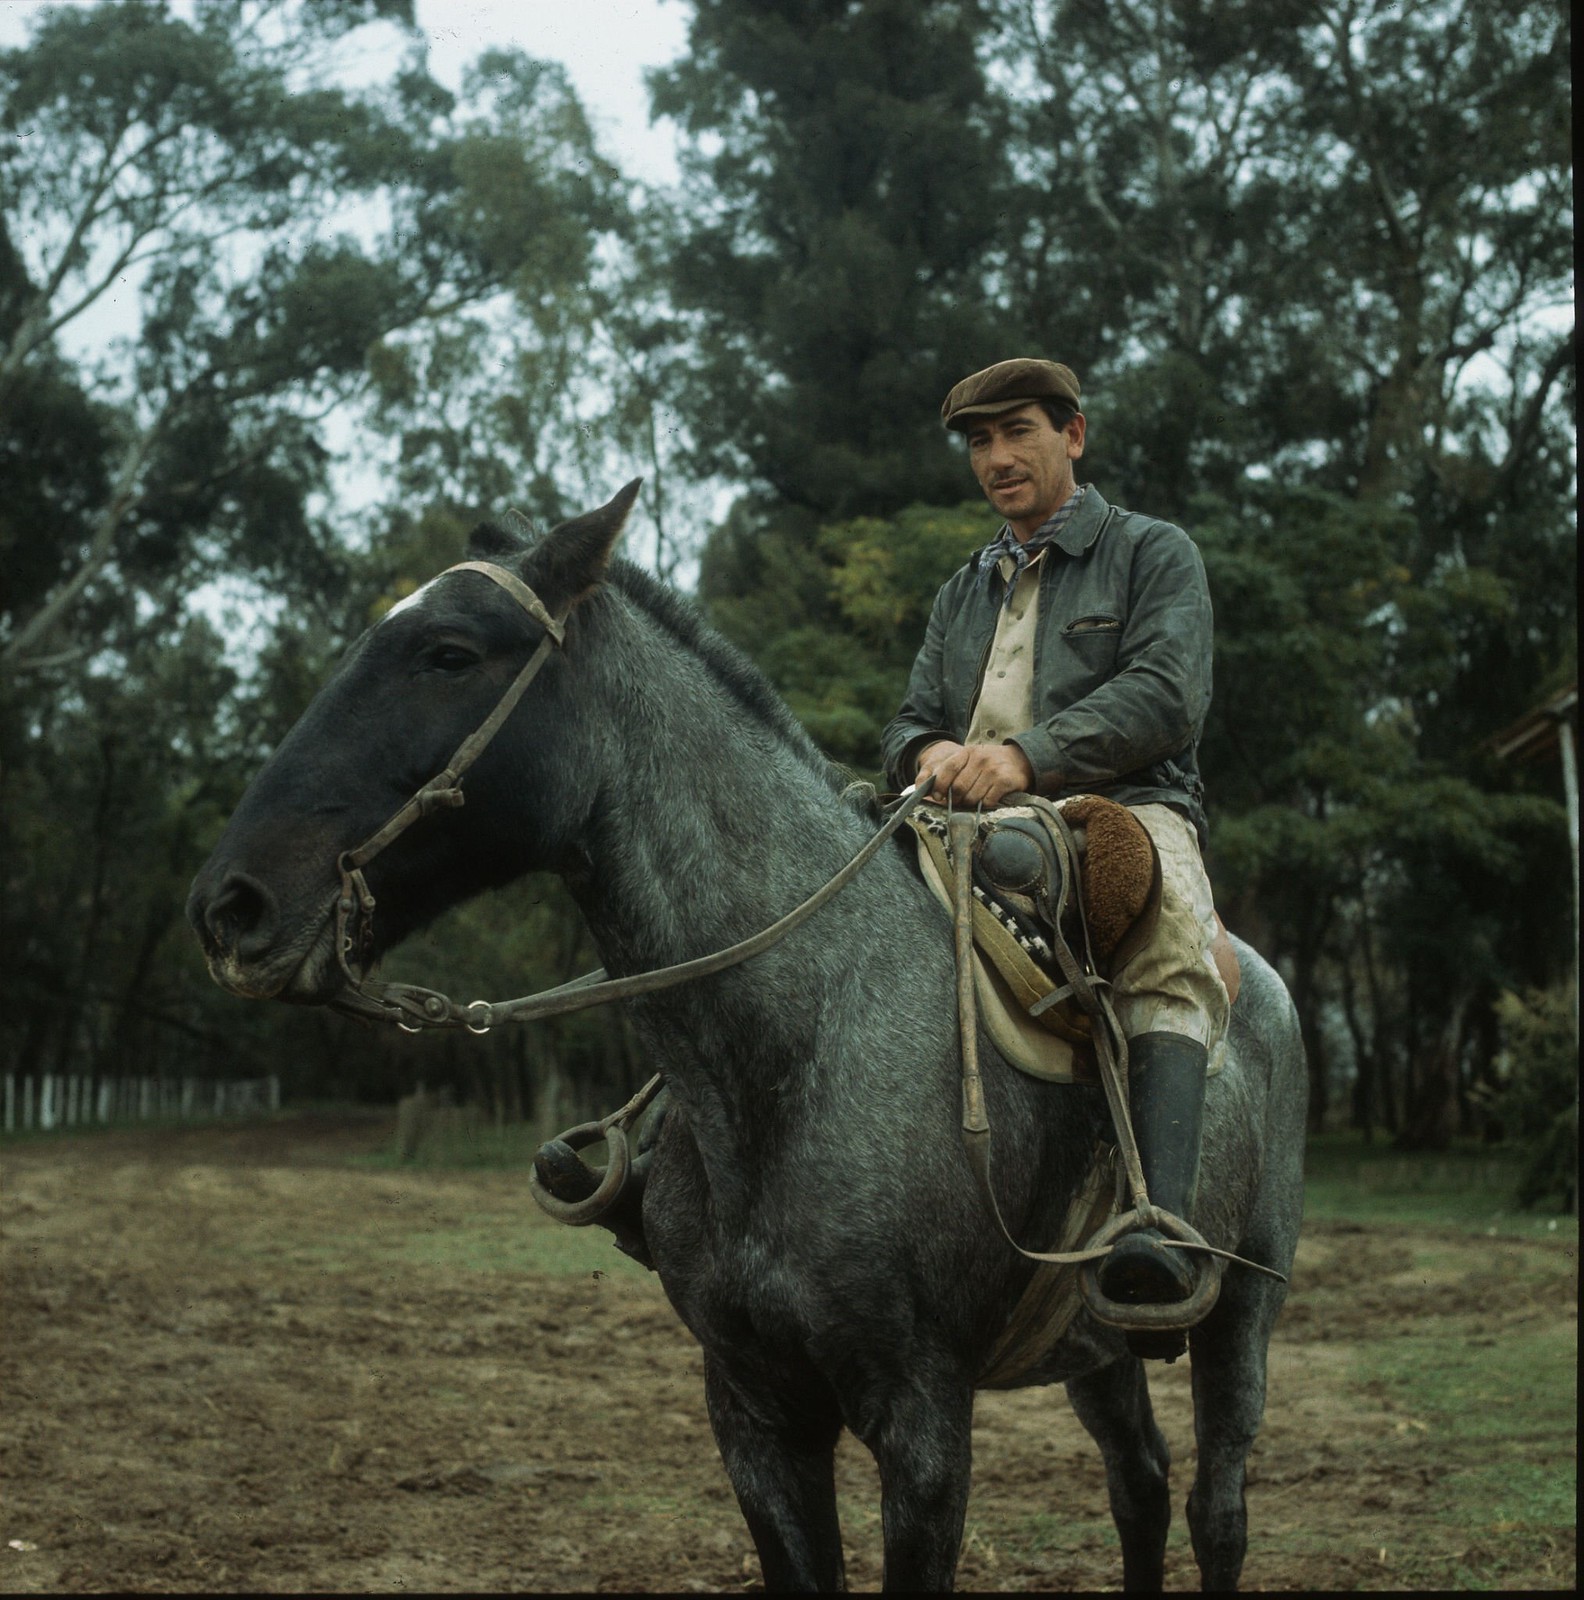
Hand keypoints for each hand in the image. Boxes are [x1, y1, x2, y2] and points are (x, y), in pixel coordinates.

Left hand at [915, 741, 1034, 807]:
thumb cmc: (990, 764)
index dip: (940, 784)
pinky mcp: (1005, 781)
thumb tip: (935, 793)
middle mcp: (980, 759)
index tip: (938, 796)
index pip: (948, 768)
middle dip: (956, 799)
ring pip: (972, 797)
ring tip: (974, 801)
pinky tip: (988, 800)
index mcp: (968, 752)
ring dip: (970, 804)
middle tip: (959, 802)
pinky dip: (984, 805)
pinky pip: (986, 801)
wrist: (1021, 760)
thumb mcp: (972, 760)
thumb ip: (955, 772)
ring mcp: (993, 770)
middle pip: (959, 787)